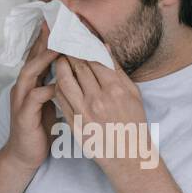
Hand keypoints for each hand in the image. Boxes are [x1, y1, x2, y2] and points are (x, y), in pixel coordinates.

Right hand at [0, 21, 58, 173]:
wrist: (25, 154)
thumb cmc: (42, 127)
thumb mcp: (53, 101)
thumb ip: (60, 84)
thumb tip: (77, 68)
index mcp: (32, 82)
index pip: (39, 54)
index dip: (49, 38)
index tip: (61, 21)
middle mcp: (23, 87)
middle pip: (32, 57)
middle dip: (44, 40)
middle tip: (56, 23)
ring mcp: (21, 100)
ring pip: (30, 73)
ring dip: (43, 60)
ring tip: (59, 48)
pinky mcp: (23, 115)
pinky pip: (34, 98)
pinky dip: (46, 90)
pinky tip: (58, 85)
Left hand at [50, 54, 154, 179]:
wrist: (127, 155)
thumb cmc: (133, 122)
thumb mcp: (133, 94)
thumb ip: (117, 70)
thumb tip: (104, 47)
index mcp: (115, 89)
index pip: (93, 59)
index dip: (83, 45)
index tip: (78, 37)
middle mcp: (98, 99)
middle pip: (77, 67)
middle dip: (70, 52)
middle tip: (64, 43)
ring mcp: (84, 112)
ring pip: (64, 80)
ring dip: (60, 66)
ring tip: (60, 59)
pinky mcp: (74, 123)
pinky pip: (60, 98)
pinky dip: (58, 85)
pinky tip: (60, 80)